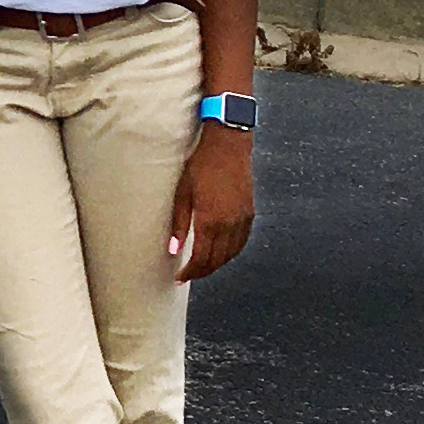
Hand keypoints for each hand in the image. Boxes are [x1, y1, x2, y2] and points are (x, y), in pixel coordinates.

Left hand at [169, 126, 252, 282]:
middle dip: (202, 271)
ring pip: (231, 254)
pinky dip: (231, 252)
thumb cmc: (201, 166)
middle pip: (217, 260)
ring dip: (217, 264)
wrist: (228, 146)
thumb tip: (173, 250)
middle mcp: (229, 225)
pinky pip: (241, 242)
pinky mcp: (250, 213)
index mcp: (210, 221)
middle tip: (189, 274)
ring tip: (202, 266)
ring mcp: (242, 220)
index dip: (191, 272)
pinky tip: (221, 252)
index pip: (202, 258)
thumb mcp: (183, 193)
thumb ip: (179, 224)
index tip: (180, 277)